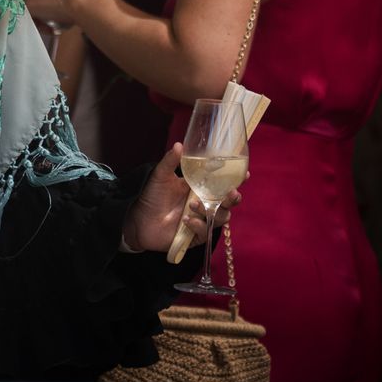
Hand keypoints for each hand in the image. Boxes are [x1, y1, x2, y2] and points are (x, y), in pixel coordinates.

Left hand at [123, 142, 243, 251]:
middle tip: (231, 193)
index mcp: (200, 187)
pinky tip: (186, 220)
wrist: (138, 219)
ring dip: (212, 211)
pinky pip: (206, 232)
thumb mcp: (160, 176)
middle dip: (233, 198)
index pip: (223, 183)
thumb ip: (170, 161)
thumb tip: (180, 145)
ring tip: (194, 204)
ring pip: (221, 217)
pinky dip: (199, 225)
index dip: (236, 179)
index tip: (244, 174)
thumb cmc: (151, 196)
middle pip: (228, 202)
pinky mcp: (196, 236)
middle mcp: (205, 203)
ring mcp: (202, 220)